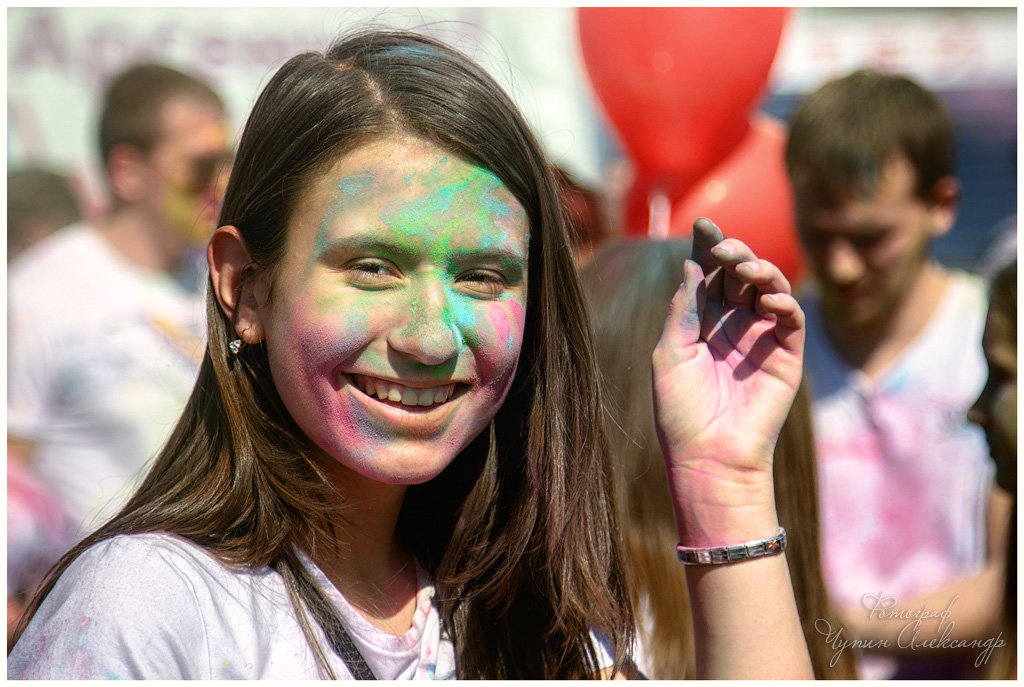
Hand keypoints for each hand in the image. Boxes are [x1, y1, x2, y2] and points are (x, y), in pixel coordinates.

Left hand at [652, 218, 804, 535]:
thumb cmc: (681, 412)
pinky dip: (782, 301)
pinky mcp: (786, 356)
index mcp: (701, 324)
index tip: (704, 223)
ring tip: (746, 267)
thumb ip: (683, 309)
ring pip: (768, 289)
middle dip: (734, 253)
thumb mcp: (670, 354)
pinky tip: (765, 299)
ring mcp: (760, 339)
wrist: (708, 457)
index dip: (708, 249)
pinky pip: (790, 319)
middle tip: (724, 244)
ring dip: (760, 270)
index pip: (709, 276)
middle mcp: (732, 327)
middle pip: (739, 275)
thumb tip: (693, 264)